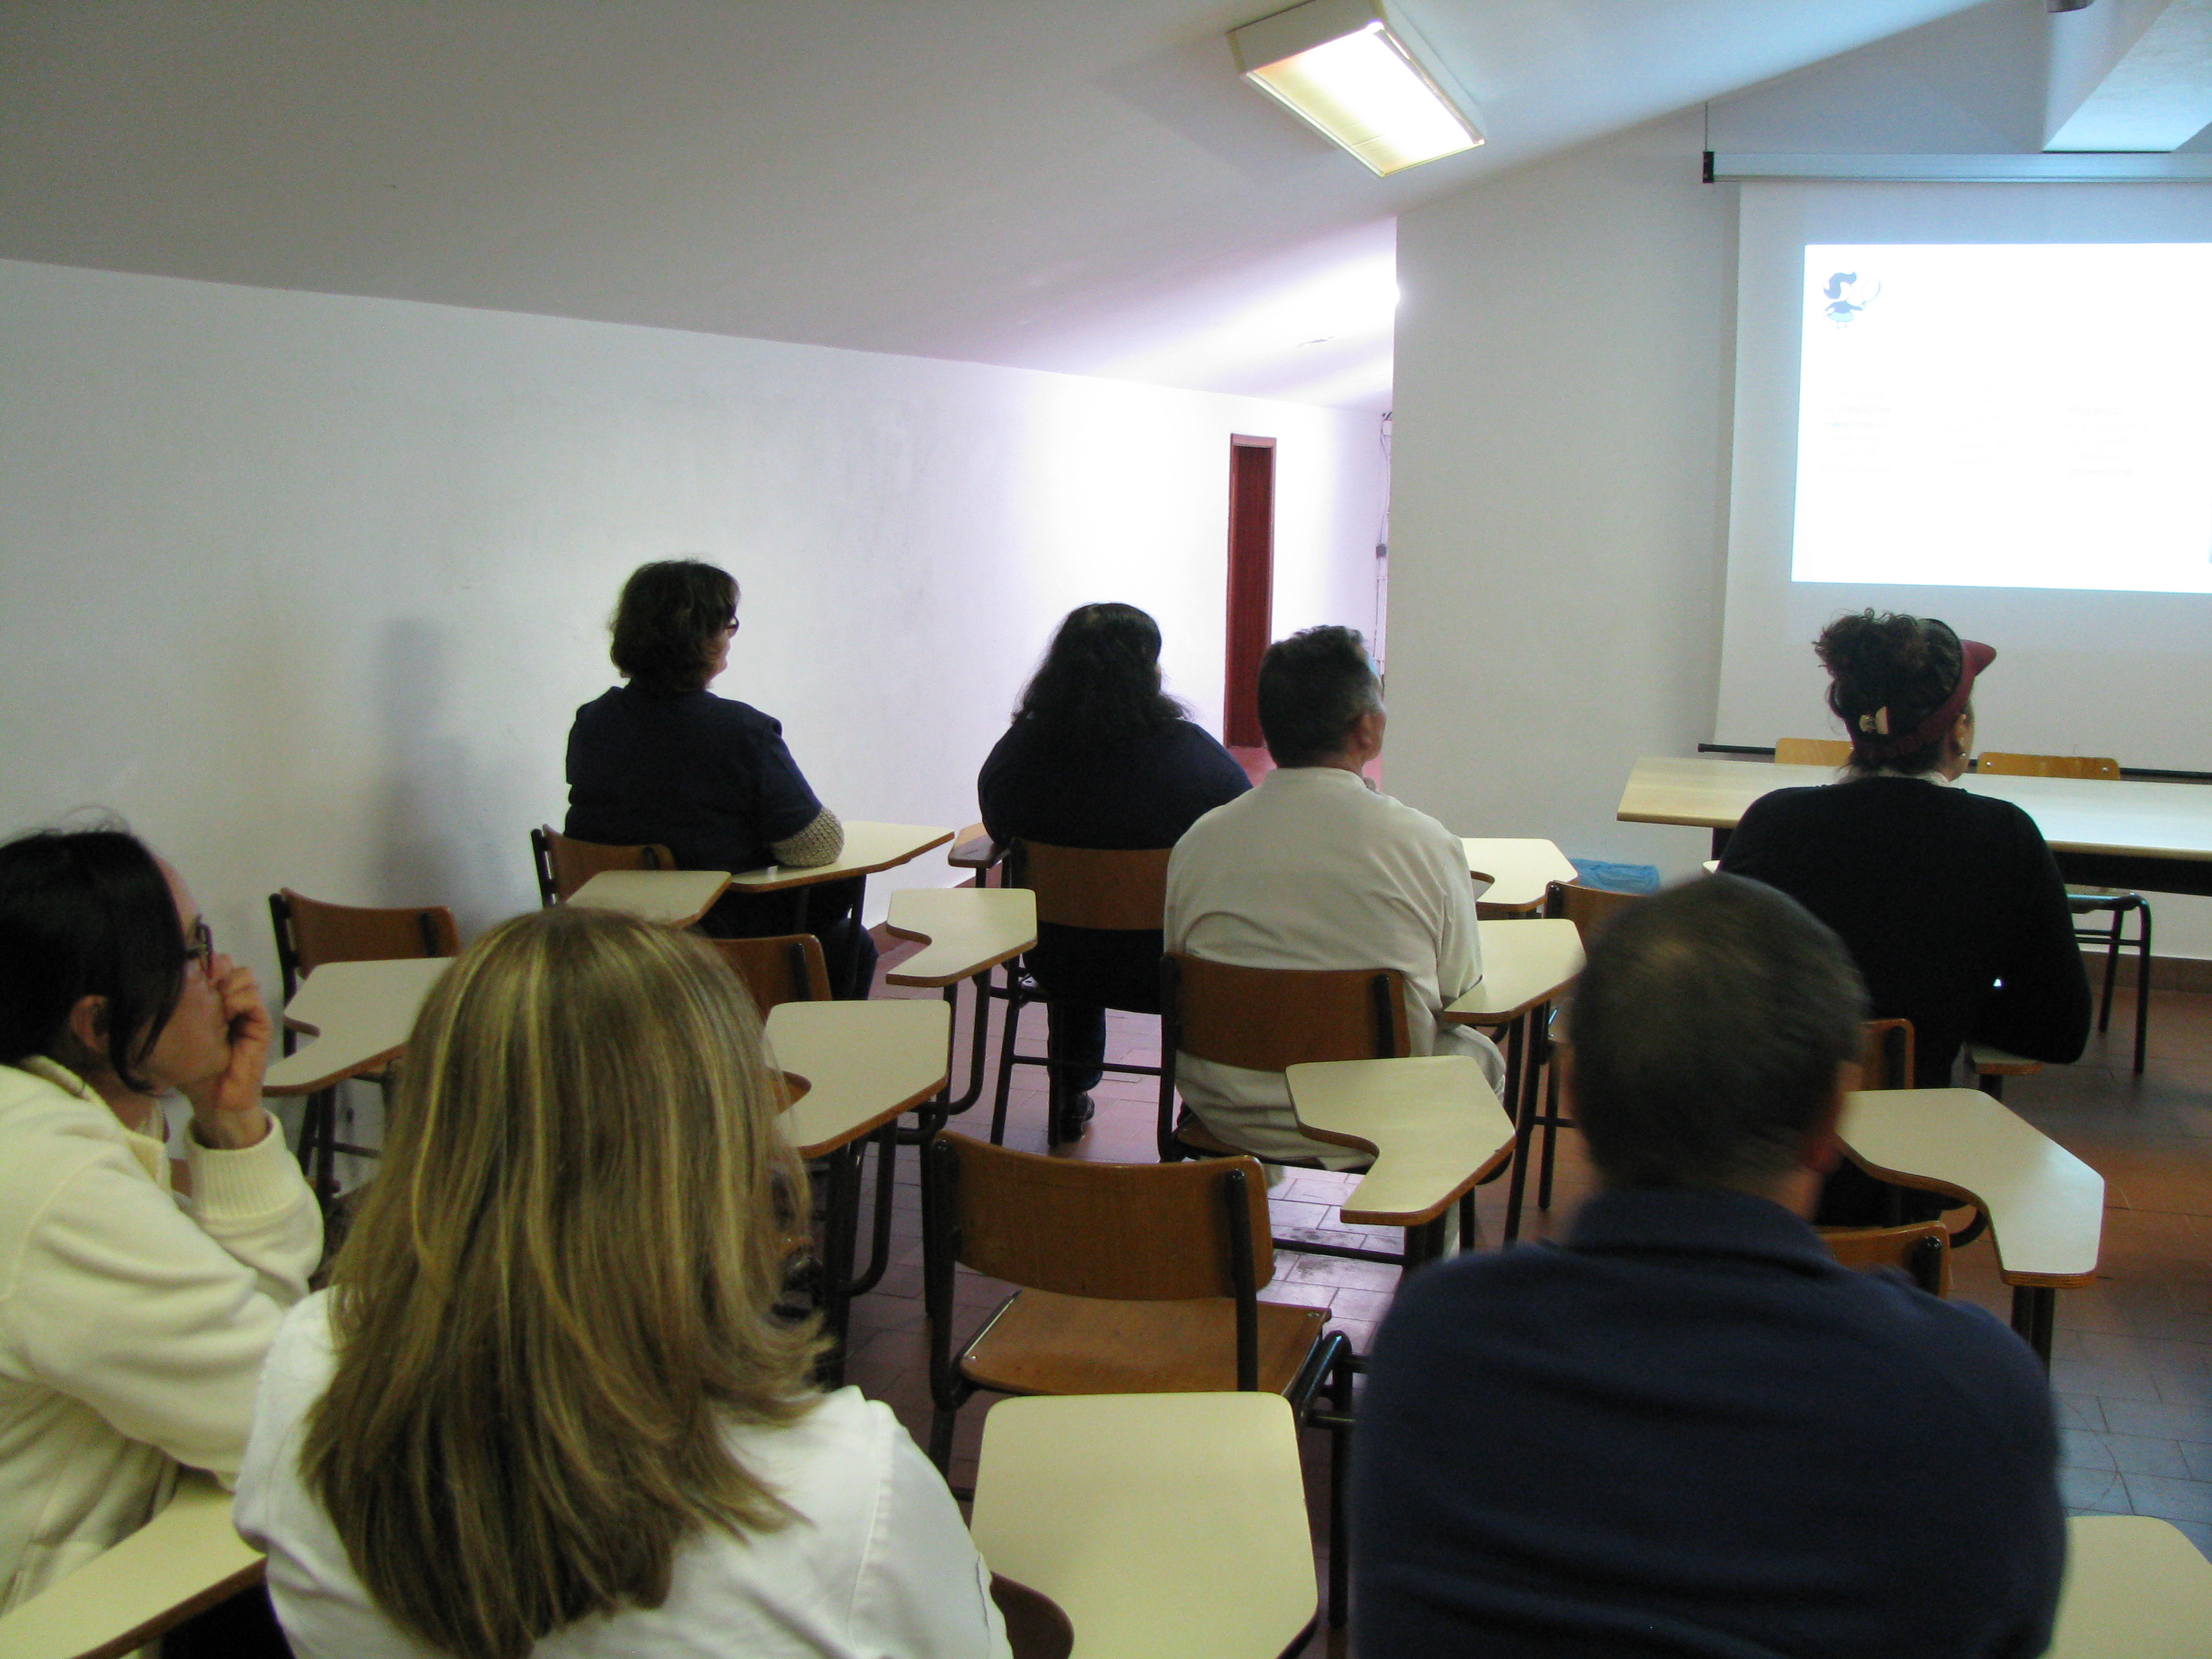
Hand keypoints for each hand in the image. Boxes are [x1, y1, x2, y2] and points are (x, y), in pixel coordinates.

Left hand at [184, 956, 273, 1149]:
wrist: (215, 1096)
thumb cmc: (192, 1068)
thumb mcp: (174, 1035)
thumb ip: (172, 1009)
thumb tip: (164, 981)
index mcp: (210, 999)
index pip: (210, 962)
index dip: (199, 962)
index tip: (185, 974)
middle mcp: (230, 999)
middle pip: (226, 962)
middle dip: (212, 970)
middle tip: (201, 989)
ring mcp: (248, 1009)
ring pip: (242, 974)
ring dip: (225, 986)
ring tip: (214, 1008)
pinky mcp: (261, 1022)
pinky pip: (251, 997)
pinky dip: (238, 1001)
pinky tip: (227, 1017)